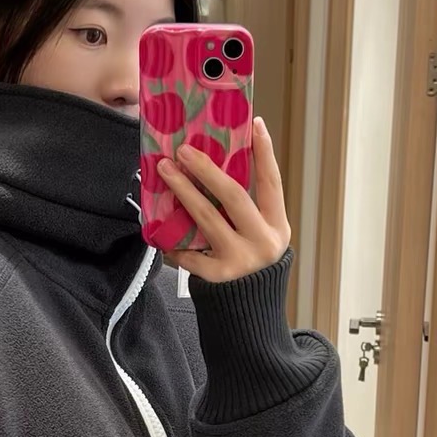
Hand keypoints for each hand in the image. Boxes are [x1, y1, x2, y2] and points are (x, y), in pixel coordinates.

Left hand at [158, 117, 290, 282]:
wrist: (250, 313)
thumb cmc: (249, 264)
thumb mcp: (259, 237)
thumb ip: (244, 210)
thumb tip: (213, 168)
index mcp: (277, 227)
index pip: (272, 183)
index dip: (265, 153)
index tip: (255, 123)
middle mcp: (263, 242)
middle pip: (234, 197)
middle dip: (207, 170)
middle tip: (184, 150)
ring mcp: (241, 260)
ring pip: (207, 218)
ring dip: (183, 191)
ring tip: (165, 170)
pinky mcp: (218, 276)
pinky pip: (190, 250)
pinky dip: (173, 238)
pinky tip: (159, 228)